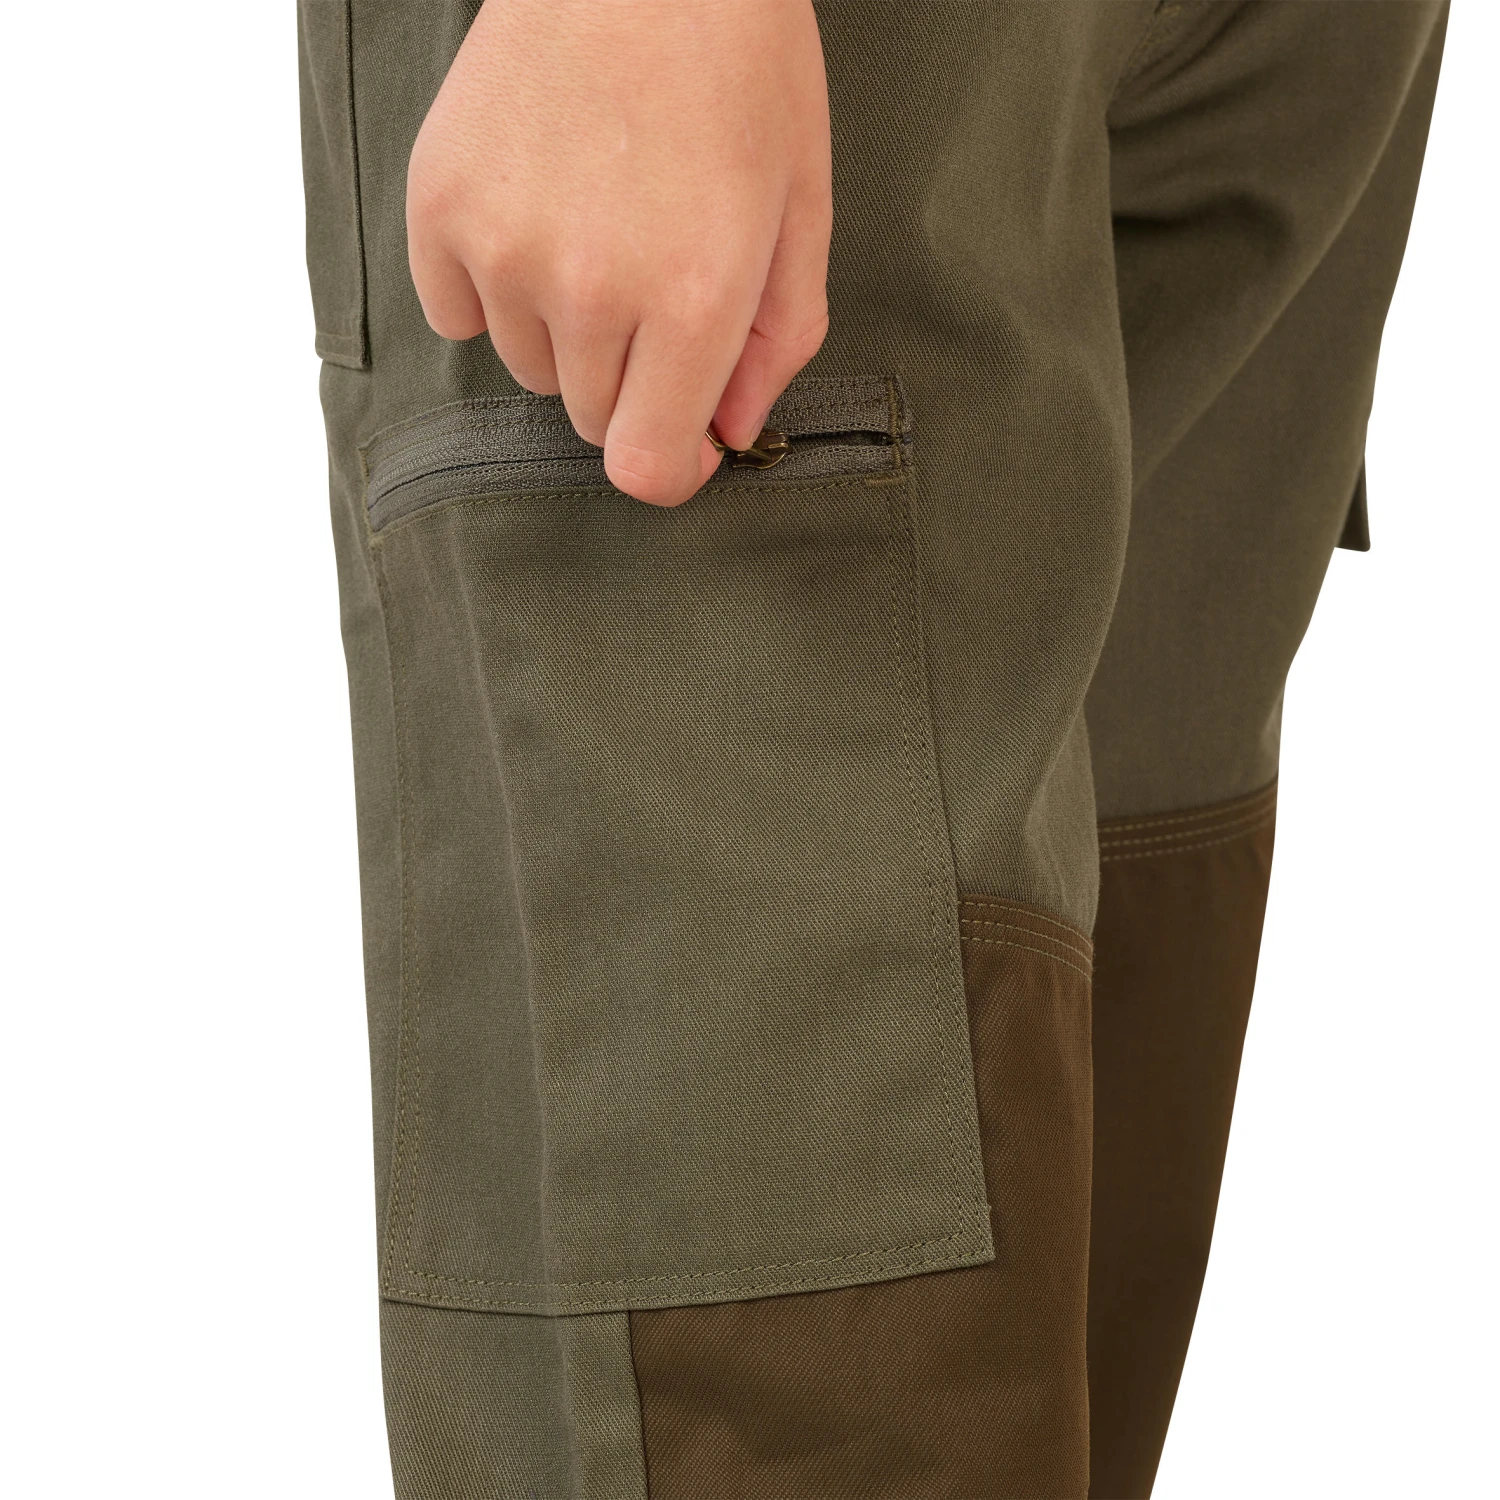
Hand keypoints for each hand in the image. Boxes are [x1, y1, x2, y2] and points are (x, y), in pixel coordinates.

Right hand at [407, 0, 832, 505]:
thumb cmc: (736, 62)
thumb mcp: (803, 204)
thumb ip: (777, 339)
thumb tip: (730, 433)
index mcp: (693, 296)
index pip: (644, 465)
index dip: (669, 468)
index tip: (683, 440)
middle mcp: (591, 288)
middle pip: (590, 419)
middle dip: (631, 381)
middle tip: (654, 288)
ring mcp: (503, 247)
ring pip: (529, 367)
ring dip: (565, 333)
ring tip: (597, 232)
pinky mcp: (439, 206)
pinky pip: (456, 314)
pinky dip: (492, 291)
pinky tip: (534, 220)